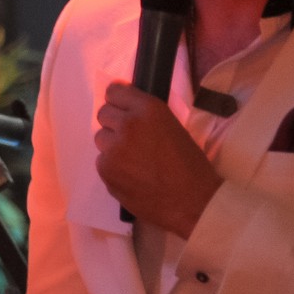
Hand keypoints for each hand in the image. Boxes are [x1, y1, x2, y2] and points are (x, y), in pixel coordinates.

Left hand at [94, 82, 221, 236]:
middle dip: (115, 123)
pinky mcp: (106, 170)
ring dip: (112, 145)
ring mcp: (113, 149)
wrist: (192, 201)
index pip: (115, 92)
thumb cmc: (190, 165)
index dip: (118, 101)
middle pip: (103, 114)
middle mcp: (127, 125)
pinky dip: (112, 167)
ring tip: (133, 160)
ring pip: (101, 139)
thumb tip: (127, 111)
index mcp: (149, 110)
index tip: (122, 107)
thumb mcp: (173, 127)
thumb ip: (147, 117)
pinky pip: (102, 161)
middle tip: (130, 138)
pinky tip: (131, 176)